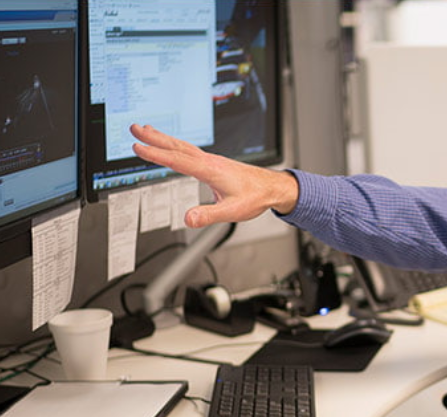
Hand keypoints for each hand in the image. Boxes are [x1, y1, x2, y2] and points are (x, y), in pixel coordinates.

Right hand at [129, 124, 298, 227]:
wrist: (272, 188)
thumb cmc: (255, 198)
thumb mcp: (232, 212)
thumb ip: (208, 215)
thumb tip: (188, 219)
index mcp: (210, 170)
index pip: (177, 160)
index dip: (156, 154)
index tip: (137, 147)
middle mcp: (209, 161)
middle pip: (177, 146)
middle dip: (154, 137)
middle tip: (134, 127)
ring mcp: (211, 160)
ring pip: (183, 146)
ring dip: (163, 138)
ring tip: (146, 129)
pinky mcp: (214, 163)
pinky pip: (189, 150)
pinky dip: (175, 145)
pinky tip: (171, 146)